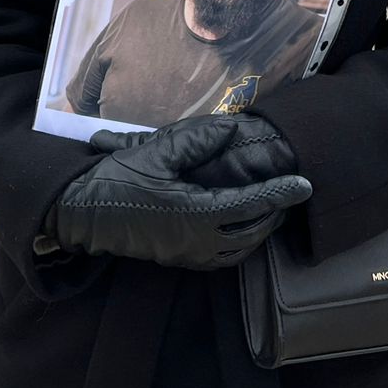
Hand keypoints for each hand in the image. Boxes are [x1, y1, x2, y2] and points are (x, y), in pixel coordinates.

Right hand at [49, 117, 310, 270]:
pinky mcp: (181, 259)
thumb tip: (233, 128)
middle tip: (293, 190)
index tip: (305, 183)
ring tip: (274, 205)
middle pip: (254, 230)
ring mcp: (190, 255)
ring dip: (262, 227)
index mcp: (196, 214)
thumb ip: (198, 140)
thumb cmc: (118, 180)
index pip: (253, 205)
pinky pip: (225, 257)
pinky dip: (243, 241)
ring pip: (242, 248)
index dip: (281, 193)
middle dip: (277, 211)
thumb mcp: (157, 151)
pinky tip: (243, 223)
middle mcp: (199, 241)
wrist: (82, 213)